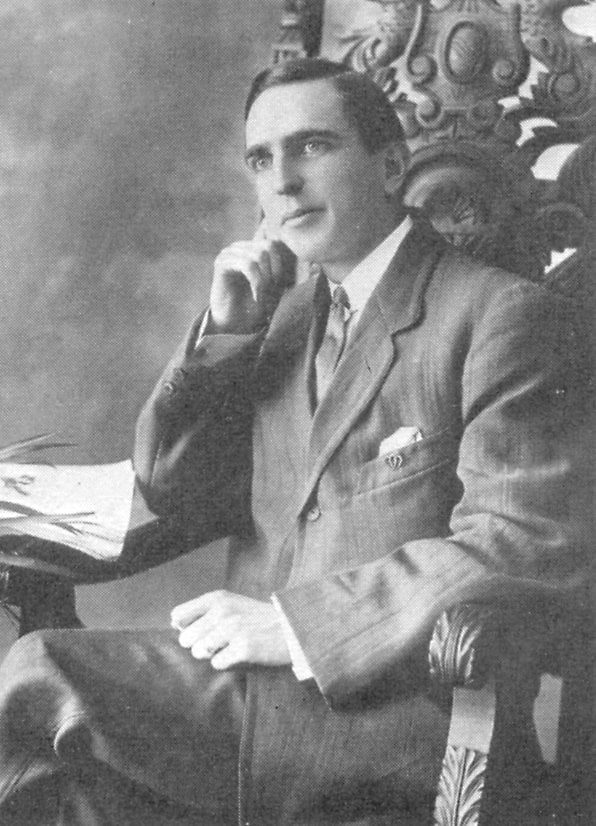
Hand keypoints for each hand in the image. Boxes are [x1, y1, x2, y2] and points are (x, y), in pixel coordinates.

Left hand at [171, 590, 290, 668]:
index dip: (186, 628)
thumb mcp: (230, 604)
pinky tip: (242, 654)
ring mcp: (232, 629)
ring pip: (199, 652)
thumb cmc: (257, 618)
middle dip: (199, 644)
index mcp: (217, 598)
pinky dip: (227, 663)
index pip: (178, 616)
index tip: (202, 630)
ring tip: (233, 646)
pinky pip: (217, 664)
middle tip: (222, 640)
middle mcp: (222, 610)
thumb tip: (172, 622)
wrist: (291, 628)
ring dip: (213, 654)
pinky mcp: (243, 648)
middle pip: (186, 639)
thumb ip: (202, 610)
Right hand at [209, 223, 295, 333]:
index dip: (282, 264)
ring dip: (266, 279)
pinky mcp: (222, 262)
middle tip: (272, 292)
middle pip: (269, 246)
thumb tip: (317, 266)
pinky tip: (257, 298)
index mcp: (254, 248)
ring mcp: (230, 252)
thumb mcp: (278, 287)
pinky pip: (248, 264)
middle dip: (275, 271)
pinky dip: (257, 283)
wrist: (234, 325)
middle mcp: (242, 246)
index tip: (280, 286)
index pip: (276, 242)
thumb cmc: (256, 307)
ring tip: (263, 296)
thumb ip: (290, 272)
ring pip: (259, 254)